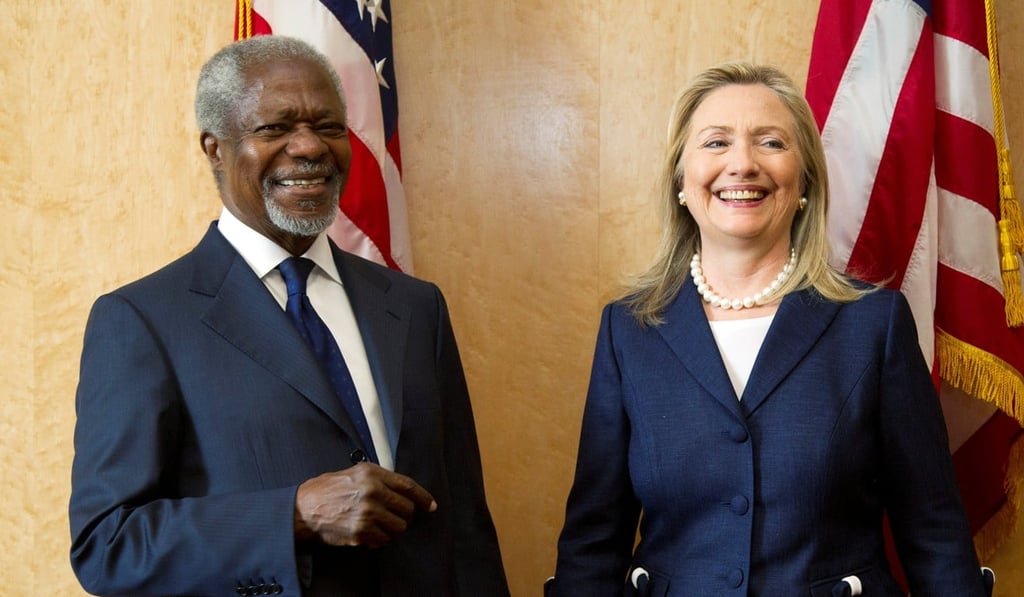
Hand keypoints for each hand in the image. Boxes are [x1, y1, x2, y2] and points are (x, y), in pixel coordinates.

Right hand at [294, 463, 436, 547]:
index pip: (408, 486)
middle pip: (407, 509)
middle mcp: (373, 492)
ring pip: (399, 527)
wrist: (304, 509)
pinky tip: (370, 533)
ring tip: (381, 525)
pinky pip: (384, 540)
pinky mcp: (361, 532)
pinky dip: (380, 539)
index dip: (423, 497)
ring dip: (393, 529)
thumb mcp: (355, 472)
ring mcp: (368, 513)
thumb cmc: (328, 490)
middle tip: (396, 517)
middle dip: (405, 515)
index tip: (431, 506)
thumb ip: (380, 478)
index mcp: (372, 474)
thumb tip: (404, 490)